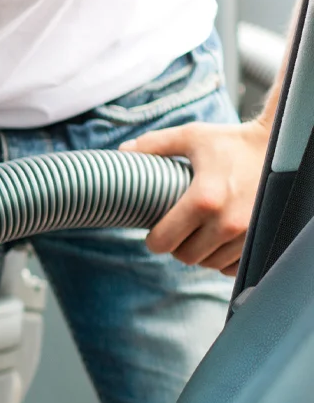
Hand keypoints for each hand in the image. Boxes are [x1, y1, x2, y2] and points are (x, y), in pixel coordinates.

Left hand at [120, 117, 271, 275]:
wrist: (279, 148)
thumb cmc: (232, 142)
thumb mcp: (192, 136)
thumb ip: (155, 144)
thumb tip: (122, 151)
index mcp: (204, 199)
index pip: (164, 242)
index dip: (154, 240)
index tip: (154, 233)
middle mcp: (227, 222)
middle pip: (186, 257)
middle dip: (176, 247)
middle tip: (176, 232)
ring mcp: (247, 234)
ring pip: (210, 263)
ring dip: (200, 253)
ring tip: (197, 234)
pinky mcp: (261, 239)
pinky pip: (234, 266)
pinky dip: (223, 259)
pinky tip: (218, 242)